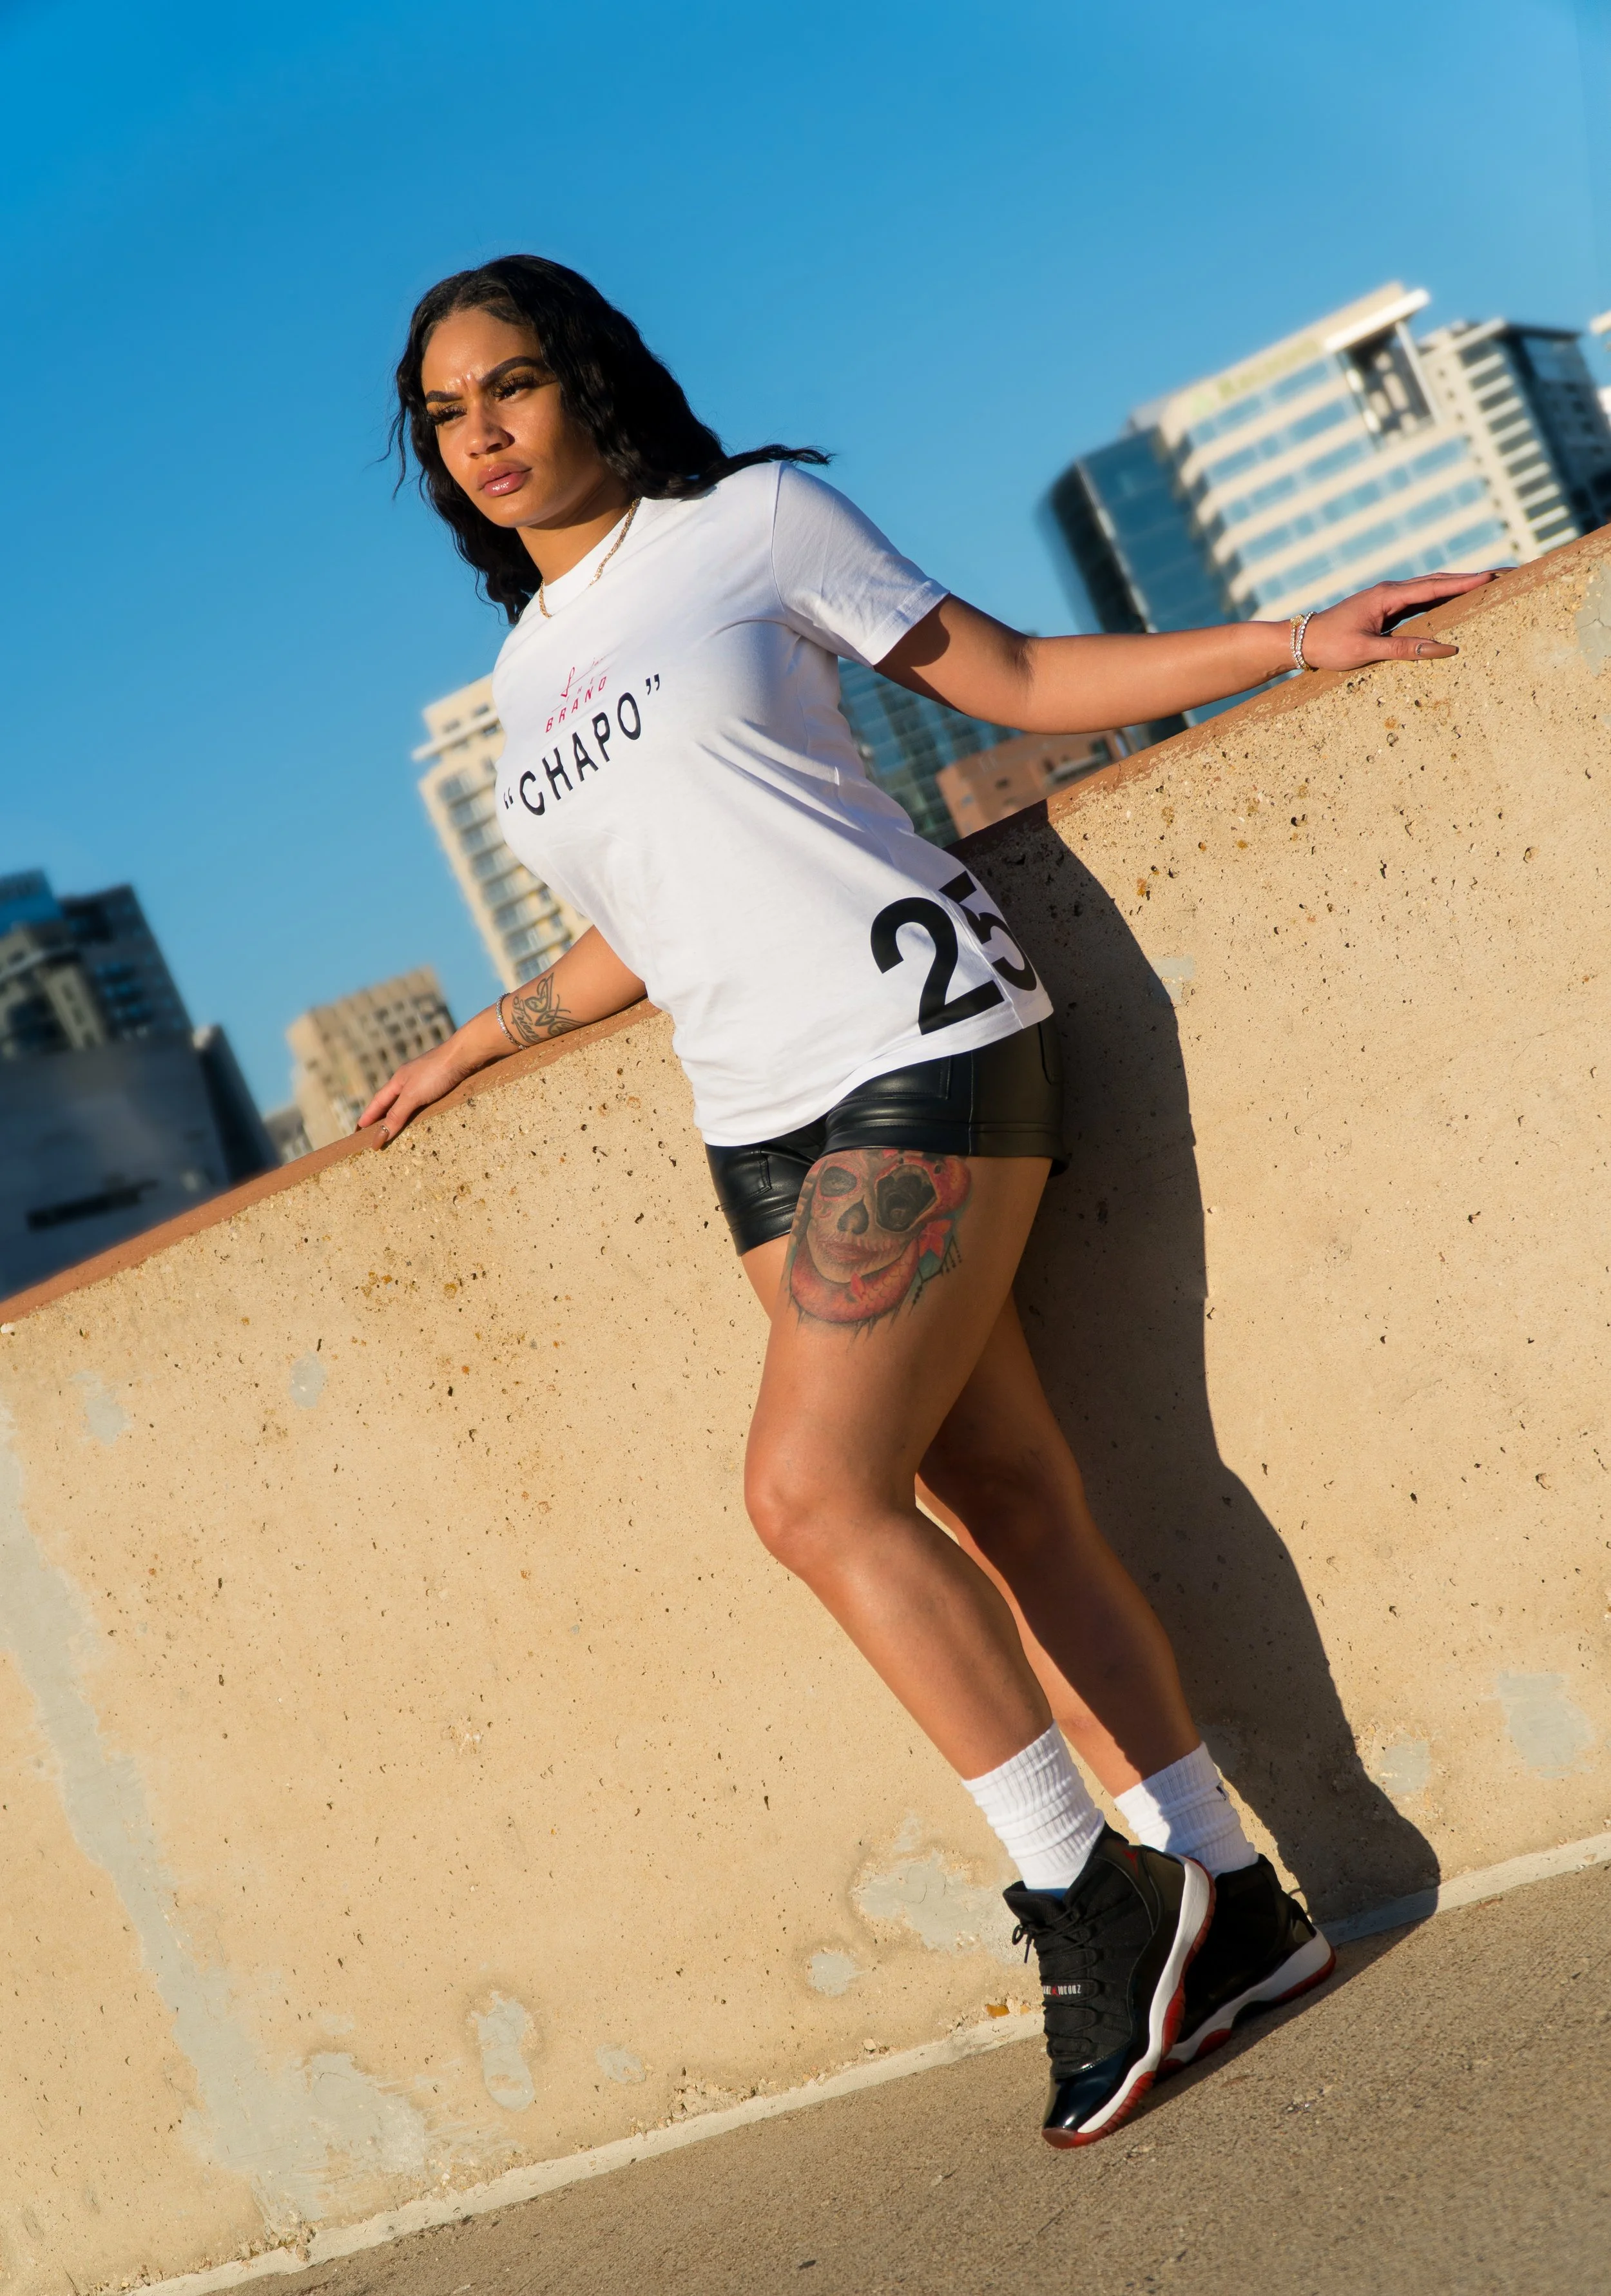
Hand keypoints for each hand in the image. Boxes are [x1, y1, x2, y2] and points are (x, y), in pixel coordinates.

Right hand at [358, 1038, 478, 1146]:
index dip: (369, 1116)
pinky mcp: (442, 1083)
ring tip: (396, 1128)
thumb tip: (379, 1136)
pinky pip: (425, 1101)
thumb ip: (397, 1115)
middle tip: (374, 1131)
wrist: (466, 1055)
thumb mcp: (413, 1096)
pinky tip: (423, 1117)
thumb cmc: (437, 1072)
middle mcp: (410, 1080)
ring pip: (409, 1101)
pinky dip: (418, 1111)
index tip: (358, 1129)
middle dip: (382, 1116)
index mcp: (398, 1080)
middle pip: (391, 1101)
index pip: (378, 1102)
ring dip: (400, 1114)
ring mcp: (426, 1081)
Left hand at [1301, 569, 1497, 671]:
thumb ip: (1405, 649)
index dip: (1465, 583)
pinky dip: (1441, 598)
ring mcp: (1388, 598)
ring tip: (1488, 583)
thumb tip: (1444, 649)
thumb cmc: (1330, 646)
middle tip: (1502, 574)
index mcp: (1388, 596)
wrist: (1301, 640)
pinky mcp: (1385, 608)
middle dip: (1471, 578)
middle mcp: (1391, 592)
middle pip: (1439, 581)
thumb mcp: (1366, 650)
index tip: (1492, 577)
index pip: (1435, 587)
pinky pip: (1420, 600)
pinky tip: (1455, 601)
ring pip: (1431, 588)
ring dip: (1459, 585)